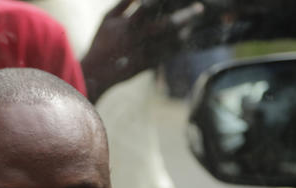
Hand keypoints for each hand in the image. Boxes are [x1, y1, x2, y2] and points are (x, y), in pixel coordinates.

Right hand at [82, 0, 205, 101]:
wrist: (95, 74)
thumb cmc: (101, 42)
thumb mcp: (108, 19)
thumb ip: (124, 3)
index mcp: (127, 25)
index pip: (148, 5)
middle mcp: (138, 39)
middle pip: (166, 25)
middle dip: (185, 16)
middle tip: (200, 8)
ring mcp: (143, 54)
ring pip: (171, 42)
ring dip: (186, 32)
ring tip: (196, 24)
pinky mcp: (147, 66)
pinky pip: (167, 56)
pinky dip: (178, 47)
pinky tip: (187, 39)